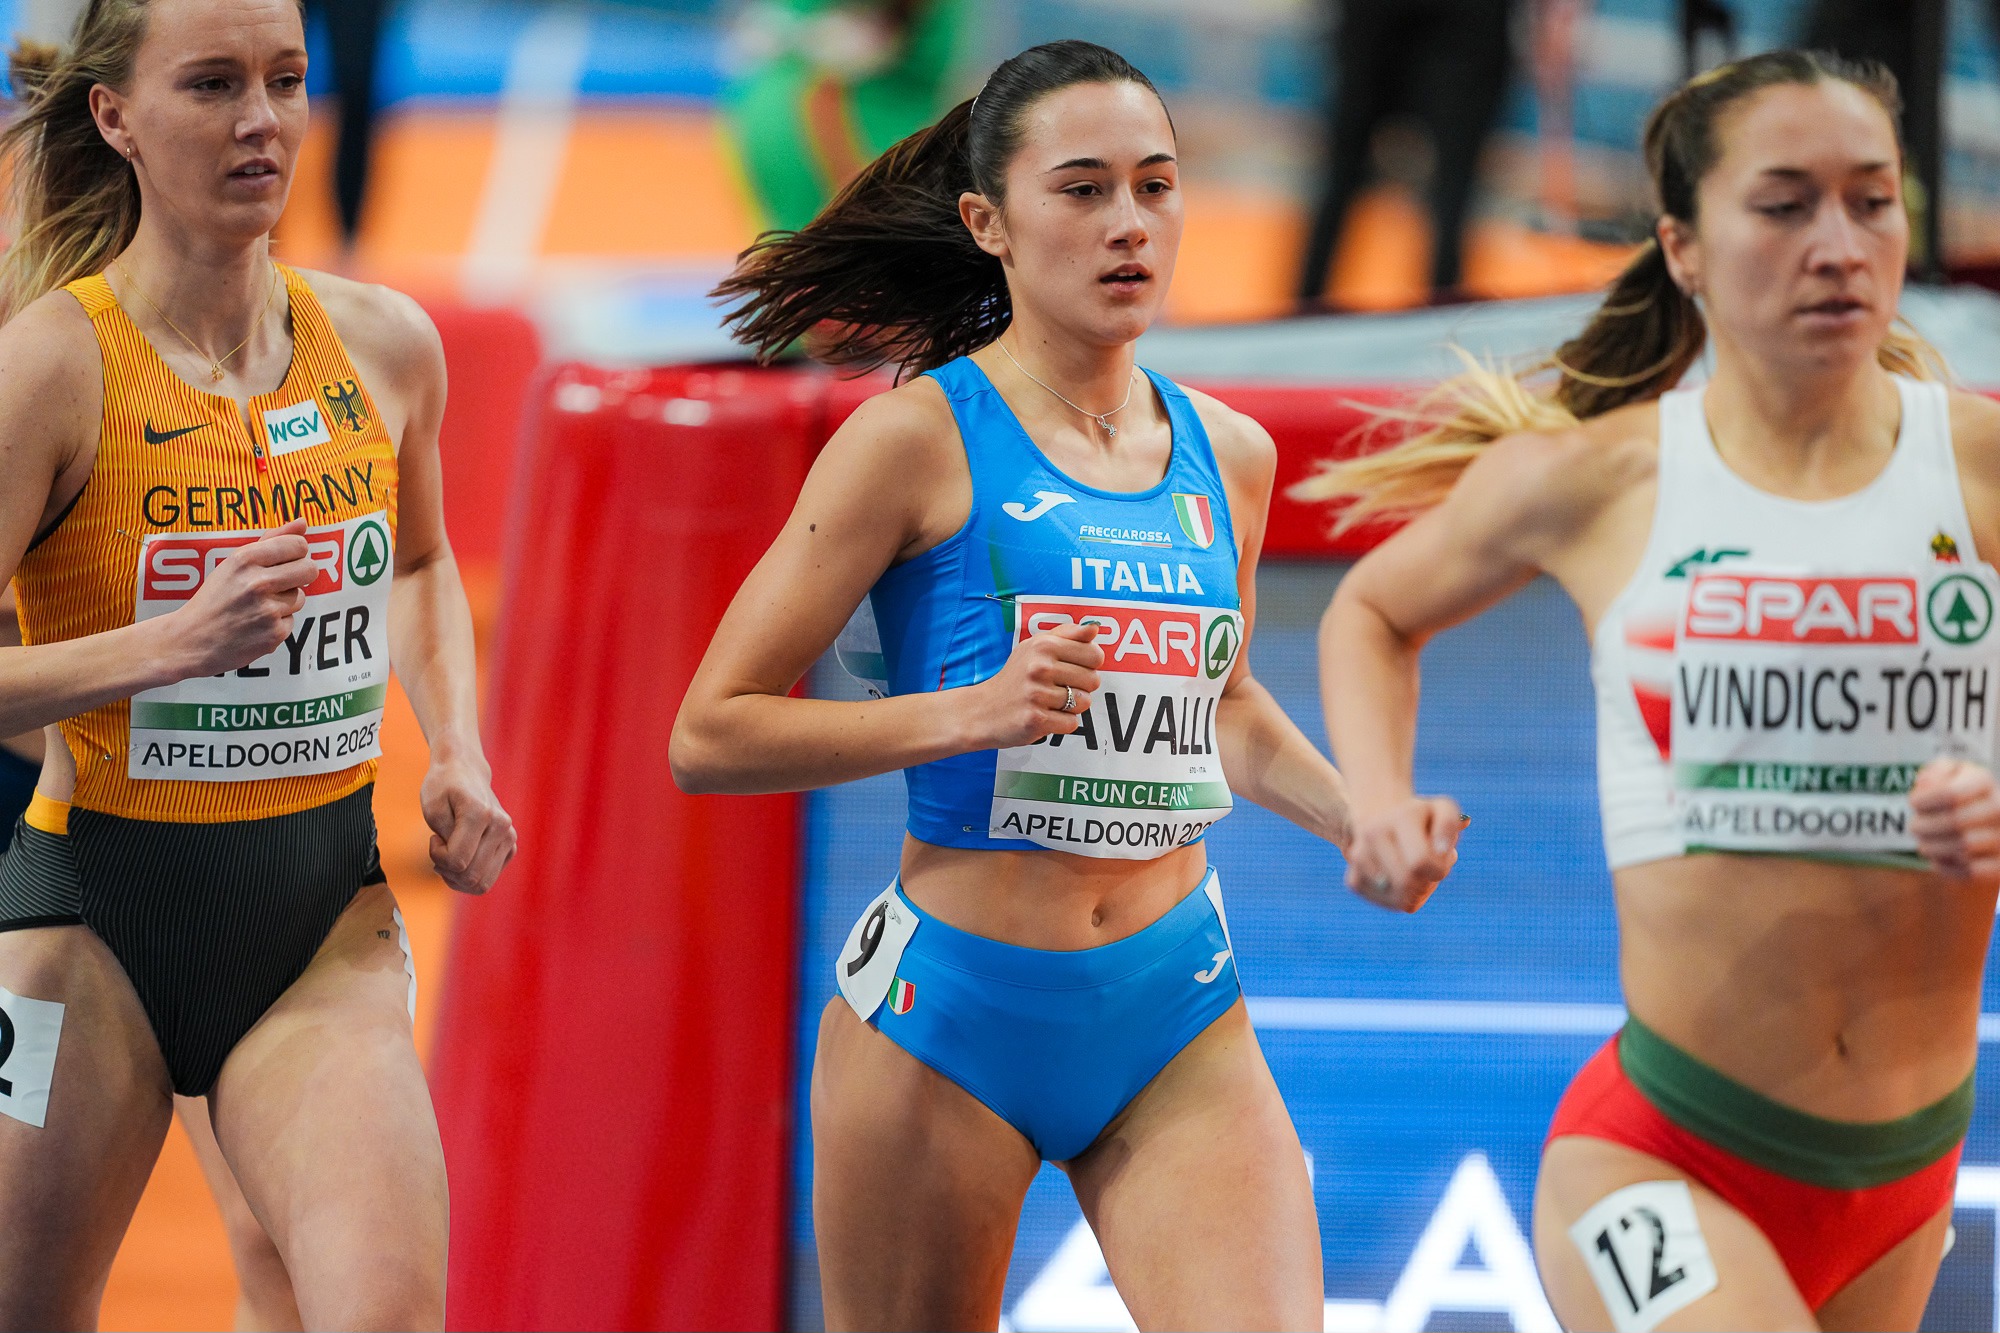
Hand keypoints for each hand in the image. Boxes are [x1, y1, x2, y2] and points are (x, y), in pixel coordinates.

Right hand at [174, 519, 317, 676]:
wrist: (190, 640)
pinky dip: (278, 624)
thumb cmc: (215, 598)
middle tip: (280, 582)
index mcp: (245, 559)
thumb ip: (271, 540)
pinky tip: (255, 625)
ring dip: (285, 602)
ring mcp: (267, 610)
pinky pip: (292, 621)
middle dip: (300, 574)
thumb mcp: (234, 563)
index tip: (286, 559)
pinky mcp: (274, 634)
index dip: (296, 553)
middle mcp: (258, 583)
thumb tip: (303, 522)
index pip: (298, 545)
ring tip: (257, 607)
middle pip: (309, 569)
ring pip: (300, 597)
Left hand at [420, 754, 515, 894]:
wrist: (465, 771)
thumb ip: (443, 838)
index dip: (436, 857)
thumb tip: (459, 865)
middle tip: (439, 850)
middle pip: (471, 877)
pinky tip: (463, 858)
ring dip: (458, 878)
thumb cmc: (443, 788)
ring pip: (482, 883)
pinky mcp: (511, 846)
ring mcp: (509, 837)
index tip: (433, 838)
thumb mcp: (432, 808)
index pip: (457, 861)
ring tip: (449, 857)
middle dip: (447, 871)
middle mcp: (501, 826)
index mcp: (481, 813)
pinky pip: (488, 879)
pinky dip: (470, 876)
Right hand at [969, 620, 1103, 748]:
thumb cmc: (1014, 678)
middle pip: (1093, 680)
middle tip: (1057, 688)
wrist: (981, 710)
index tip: (1072, 669)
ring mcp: (1037, 694)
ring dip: (1071, 707)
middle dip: (1080, 687)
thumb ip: (1067, 635)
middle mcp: (1040, 667)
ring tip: (1049, 702)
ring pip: (1084, 703)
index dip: (1088, 665)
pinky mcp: (1036, 719)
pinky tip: (1044, 715)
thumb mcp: (1034, 647)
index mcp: (1043, 645)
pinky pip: (1071, 723)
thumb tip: (1094, 628)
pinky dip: (1061, 723)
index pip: (1094, 655)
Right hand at [1344, 795, 1464, 912]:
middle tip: (1428, 868)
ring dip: (1416, 891)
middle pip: (1408, 883)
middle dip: (1427, 881)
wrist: (1380, 819)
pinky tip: (1400, 879)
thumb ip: (1450, 824)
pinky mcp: (1353, 879)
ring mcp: (1358, 856)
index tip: (1440, 856)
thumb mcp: (1441, 811)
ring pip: (1400, 898)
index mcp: (1400, 817)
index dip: (1439, 868)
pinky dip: (1401, 897)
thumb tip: (1444, 851)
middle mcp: (1373, 833)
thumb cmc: (1420, 820)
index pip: (1421, 861)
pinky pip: (1388, 903)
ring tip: (1414, 871)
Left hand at [1911, 757, 1999, 882]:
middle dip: (1924, 826)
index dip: (1923, 801)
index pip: (1950, 794)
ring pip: (1962, 848)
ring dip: (1932, 847)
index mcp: (1982, 781)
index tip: (1913, 803)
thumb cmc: (1954, 792)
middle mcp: (1999, 808)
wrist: (1981, 820)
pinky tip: (1939, 858)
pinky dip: (1947, 866)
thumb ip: (1936, 770)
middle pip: (1954, 822)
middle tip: (1914, 827)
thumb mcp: (1945, 772)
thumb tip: (1928, 783)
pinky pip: (1970, 871)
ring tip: (1924, 842)